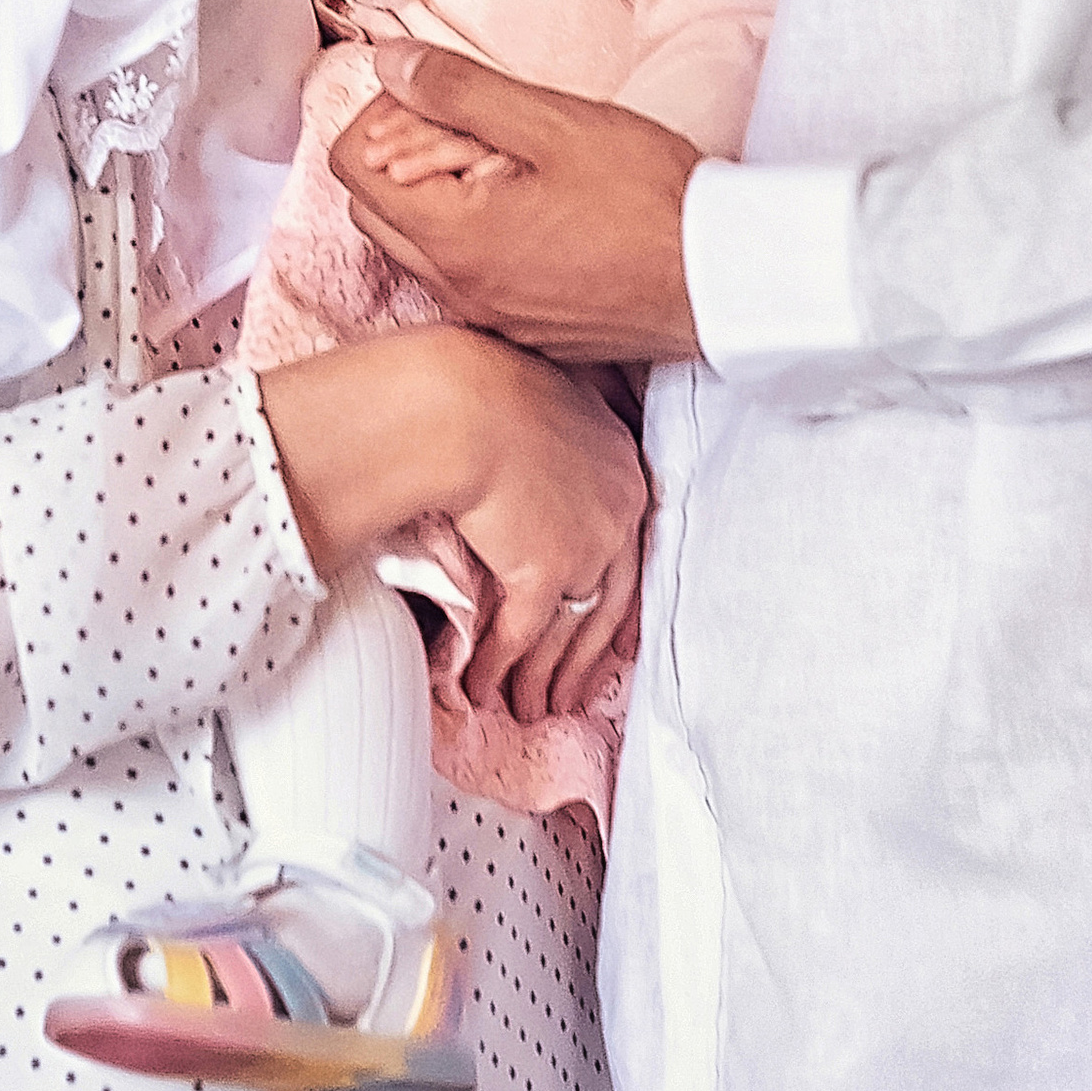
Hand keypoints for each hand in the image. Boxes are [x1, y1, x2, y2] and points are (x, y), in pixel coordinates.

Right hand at [255, 323, 644, 725]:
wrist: (460, 403)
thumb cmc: (482, 383)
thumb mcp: (543, 396)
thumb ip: (555, 432)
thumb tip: (529, 456)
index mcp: (622, 460)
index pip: (631, 547)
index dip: (620, 601)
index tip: (617, 641)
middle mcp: (618, 506)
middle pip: (609, 601)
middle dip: (584, 657)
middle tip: (568, 695)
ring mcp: (588, 542)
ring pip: (570, 628)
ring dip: (545, 676)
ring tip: (527, 707)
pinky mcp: (546, 572)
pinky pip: (524, 635)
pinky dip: (501, 666)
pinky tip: (483, 688)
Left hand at [332, 41, 704, 366]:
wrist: (725, 280)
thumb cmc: (648, 200)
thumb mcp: (553, 122)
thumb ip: (459, 89)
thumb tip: (386, 62)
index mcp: (454, 238)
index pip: (352, 166)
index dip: (381, 115)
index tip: (438, 96)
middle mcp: (459, 290)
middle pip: (374, 210)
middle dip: (400, 155)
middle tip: (469, 122)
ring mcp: (492, 318)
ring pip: (418, 248)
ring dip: (436, 198)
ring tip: (507, 163)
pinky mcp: (527, 333)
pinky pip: (465, 280)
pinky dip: (473, 238)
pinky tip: (535, 210)